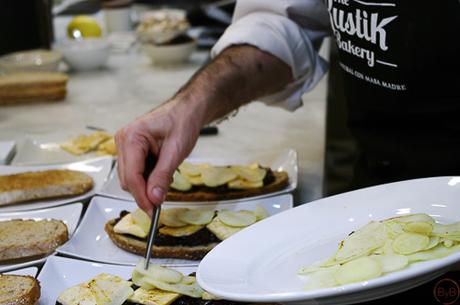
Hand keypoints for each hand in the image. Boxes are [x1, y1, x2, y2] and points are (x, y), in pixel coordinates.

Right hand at [115, 100, 201, 214]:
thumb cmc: (182, 122)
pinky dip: (148, 179)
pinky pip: (135, 173)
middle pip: (128, 180)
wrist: (186, 111)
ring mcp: (125, 146)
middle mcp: (123, 140)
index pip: (132, 175)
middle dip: (144, 193)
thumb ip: (163, 175)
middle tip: (162, 200)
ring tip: (166, 177)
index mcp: (131, 136)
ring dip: (147, 185)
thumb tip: (154, 198)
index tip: (153, 211)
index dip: (142, 196)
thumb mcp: (176, 151)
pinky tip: (161, 172)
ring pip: (130, 179)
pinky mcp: (131, 151)